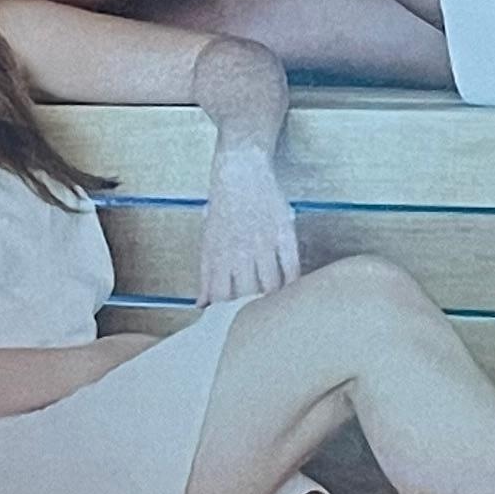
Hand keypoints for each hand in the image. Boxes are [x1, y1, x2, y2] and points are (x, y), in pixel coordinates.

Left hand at [196, 141, 299, 304]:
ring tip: (276, 307)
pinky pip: (292, 266)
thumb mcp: (207, 240)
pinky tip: (293, 290)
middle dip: (251, 310)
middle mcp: (239, 252)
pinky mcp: (284, 233)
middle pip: (246, 295)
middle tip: (257, 318)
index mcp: (218, 255)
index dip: (227, 314)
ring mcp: (263, 243)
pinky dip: (293, 283)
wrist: (241, 170)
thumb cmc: (222, 207)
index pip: (221, 297)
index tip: (232, 323)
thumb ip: (206, 275)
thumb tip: (201, 304)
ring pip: (270, 285)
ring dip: (272, 299)